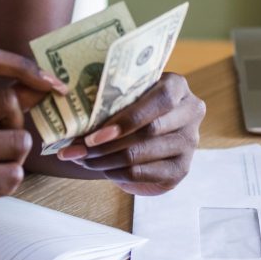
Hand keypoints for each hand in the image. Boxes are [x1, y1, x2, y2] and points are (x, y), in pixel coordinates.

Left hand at [55, 73, 204, 195]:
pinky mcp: (180, 168)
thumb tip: (71, 116)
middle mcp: (190, 112)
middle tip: (77, 149)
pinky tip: (100, 168)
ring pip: (143, 154)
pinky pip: (144, 173)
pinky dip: (117, 173)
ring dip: (106, 160)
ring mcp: (189, 142)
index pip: (160, 100)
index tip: (93, 134)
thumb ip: (110, 98)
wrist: (149, 130)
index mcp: (177, 86)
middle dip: (107, 143)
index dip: (127, 118)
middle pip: (150, 130)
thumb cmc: (133, 105)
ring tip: (81, 159)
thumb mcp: (127, 94)